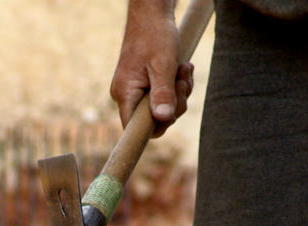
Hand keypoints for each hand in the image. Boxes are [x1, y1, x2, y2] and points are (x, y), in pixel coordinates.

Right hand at [110, 1, 193, 137]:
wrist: (152, 15)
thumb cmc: (154, 35)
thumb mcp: (163, 65)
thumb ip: (163, 93)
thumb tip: (163, 118)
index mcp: (125, 93)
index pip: (134, 128)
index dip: (155, 126)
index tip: (170, 114)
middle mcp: (127, 95)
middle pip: (154, 120)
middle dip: (175, 103)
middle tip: (181, 81)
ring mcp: (136, 91)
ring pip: (163, 109)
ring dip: (179, 92)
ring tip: (182, 69)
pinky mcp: (146, 86)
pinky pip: (164, 97)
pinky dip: (177, 86)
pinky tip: (181, 69)